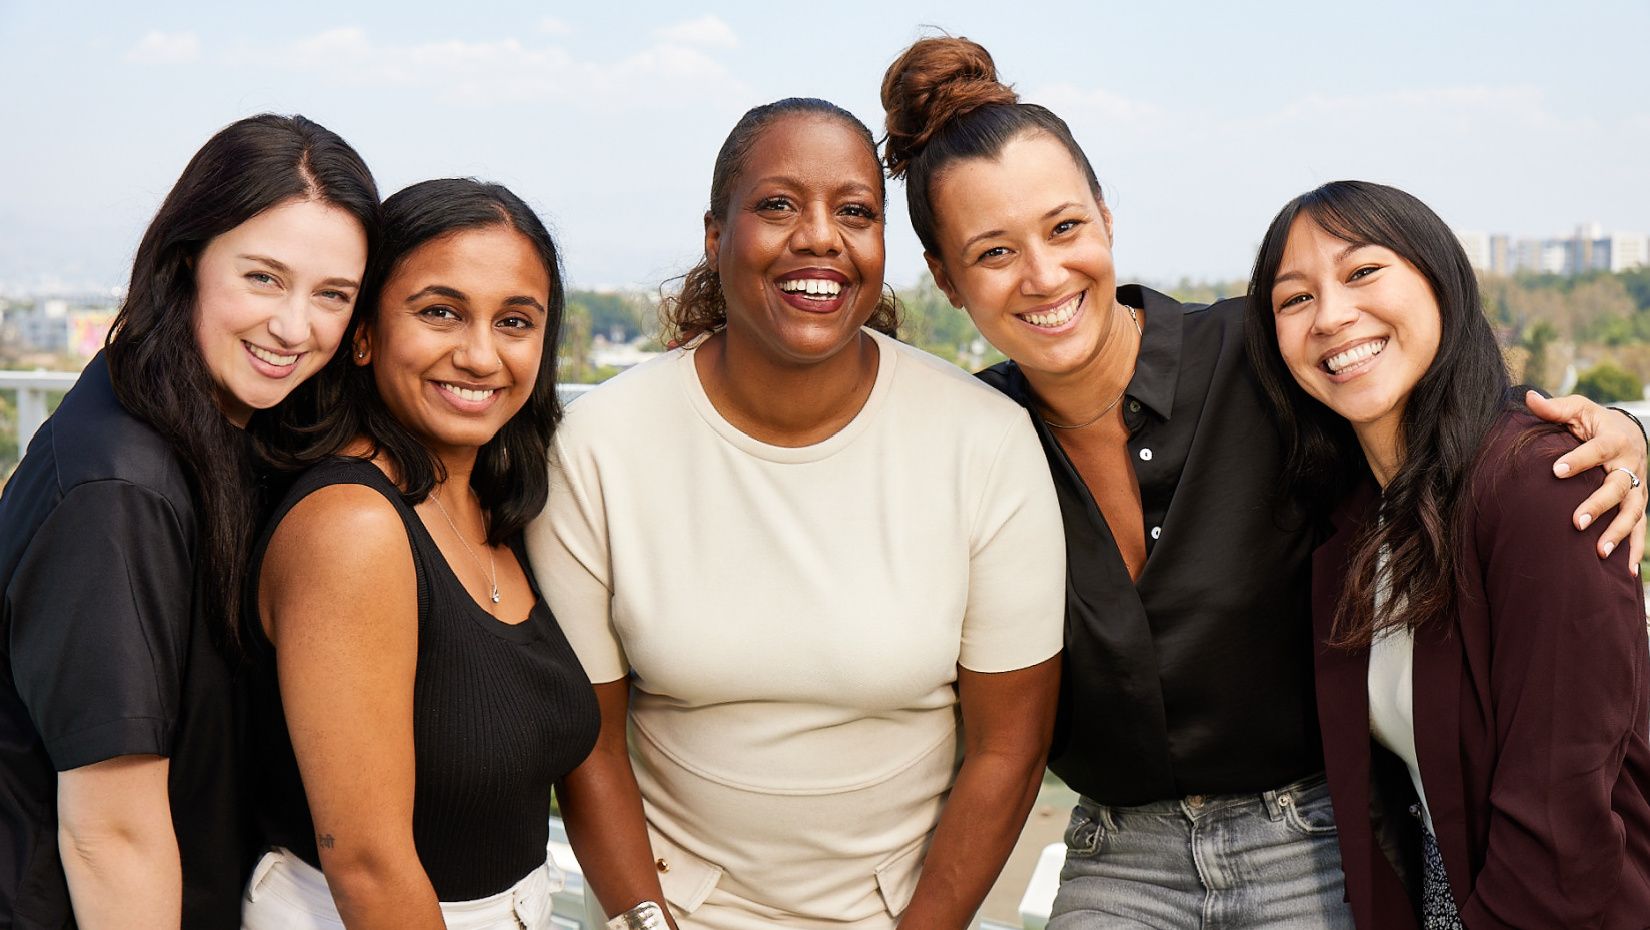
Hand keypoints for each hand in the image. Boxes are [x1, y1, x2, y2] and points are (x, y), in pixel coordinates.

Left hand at [1526, 391, 1648, 572]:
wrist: (1628, 432)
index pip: (1596, 451)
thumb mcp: (1577, 409)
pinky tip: (1624, 570)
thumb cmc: (1594, 422)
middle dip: (1598, 505)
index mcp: (1613, 441)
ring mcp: (1637, 487)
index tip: (1556, 470)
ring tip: (1600, 552)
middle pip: (1617, 488)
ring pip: (1633, 512)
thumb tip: (1528, 397)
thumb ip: (1554, 408)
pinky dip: (1634, 548)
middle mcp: (1629, 466)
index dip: (1578, 460)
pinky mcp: (1639, 502)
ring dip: (1618, 533)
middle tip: (1575, 522)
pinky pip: (1640, 527)